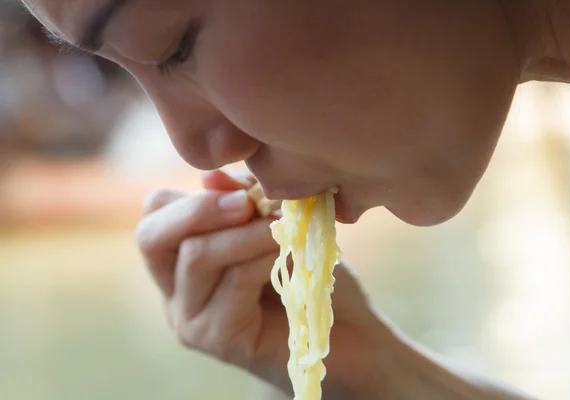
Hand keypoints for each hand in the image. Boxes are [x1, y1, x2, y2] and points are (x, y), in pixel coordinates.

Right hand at [135, 169, 399, 398]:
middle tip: (247, 203)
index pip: (155, 213)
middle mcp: (177, 292)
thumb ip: (244, 200)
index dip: (193, 193)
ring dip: (246, 232)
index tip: (244, 192)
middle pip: (151, 236)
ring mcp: (193, 320)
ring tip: (282, 225)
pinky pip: (233, 282)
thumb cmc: (309, 275)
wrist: (350, 336)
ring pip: (196, 255)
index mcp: (181, 260)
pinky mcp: (220, 339)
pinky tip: (287, 252)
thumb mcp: (275, 225)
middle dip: (200, 208)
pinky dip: (262, 257)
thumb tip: (210, 177)